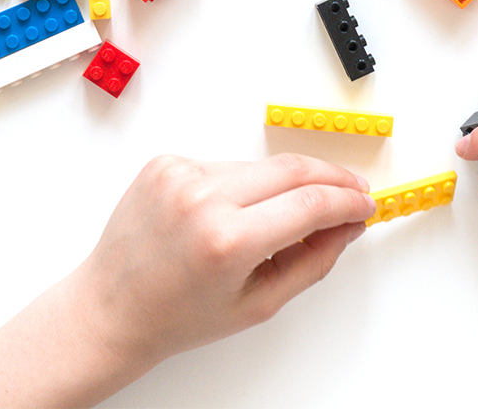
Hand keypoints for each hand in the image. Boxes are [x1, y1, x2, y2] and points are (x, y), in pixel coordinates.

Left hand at [69, 154, 375, 368]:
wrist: (112, 307)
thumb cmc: (177, 315)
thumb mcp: (258, 303)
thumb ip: (312, 261)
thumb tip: (346, 225)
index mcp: (227, 240)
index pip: (311, 203)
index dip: (348, 201)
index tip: (365, 204)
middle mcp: (202, 198)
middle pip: (291, 169)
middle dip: (331, 177)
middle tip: (352, 191)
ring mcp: (180, 174)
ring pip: (258, 166)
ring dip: (282, 185)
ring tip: (276, 222)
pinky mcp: (165, 162)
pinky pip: (223, 165)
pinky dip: (240, 184)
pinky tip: (228, 214)